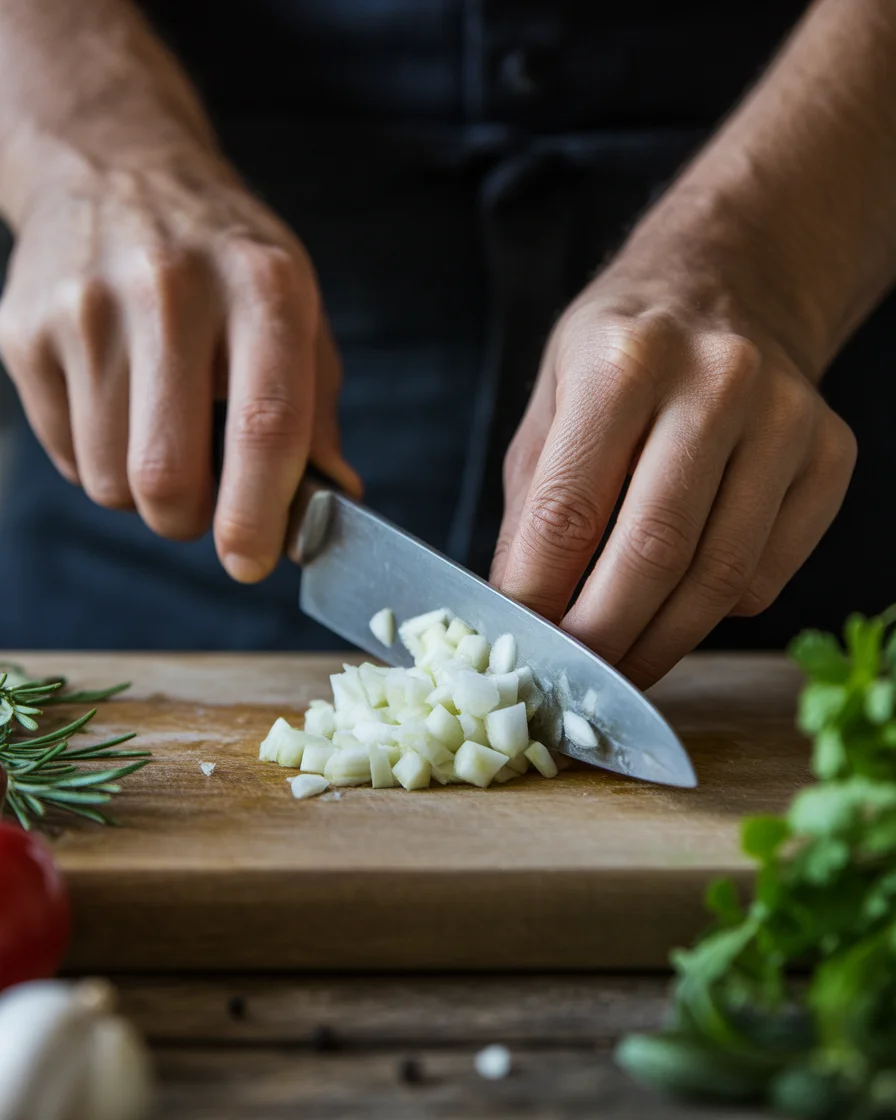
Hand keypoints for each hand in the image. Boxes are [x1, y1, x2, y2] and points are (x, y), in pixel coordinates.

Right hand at [0, 158, 358, 581]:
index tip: (253, 561)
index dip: (258, 514)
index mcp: (262, 287)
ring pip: (109, 481)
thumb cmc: (225, 259)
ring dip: (143, 492)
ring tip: (163, 433)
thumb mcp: (298, 311)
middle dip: (190, 520)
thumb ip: (317, 411)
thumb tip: (331, 502)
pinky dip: (99, 458)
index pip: (265, 425)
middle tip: (207, 504)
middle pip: (166, 475)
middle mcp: (169, 289)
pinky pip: (66, 455)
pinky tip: (119, 404)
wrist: (115, 166)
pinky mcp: (24, 330)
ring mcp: (85, 308)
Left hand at [491, 235, 856, 688]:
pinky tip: (681, 604)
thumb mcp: (552, 402)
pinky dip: (715, 611)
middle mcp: (715, 382)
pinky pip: (767, 574)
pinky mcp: (831, 456)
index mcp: (623, 361)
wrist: (730, 284)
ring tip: (620, 666)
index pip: (569, 511)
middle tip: (572, 681)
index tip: (519, 649)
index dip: (539, 598)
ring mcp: (785, 419)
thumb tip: (521, 610)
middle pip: (653, 553)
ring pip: (720, 577)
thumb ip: (534, 506)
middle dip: (603, 639)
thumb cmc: (624, 352)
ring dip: (660, 644)